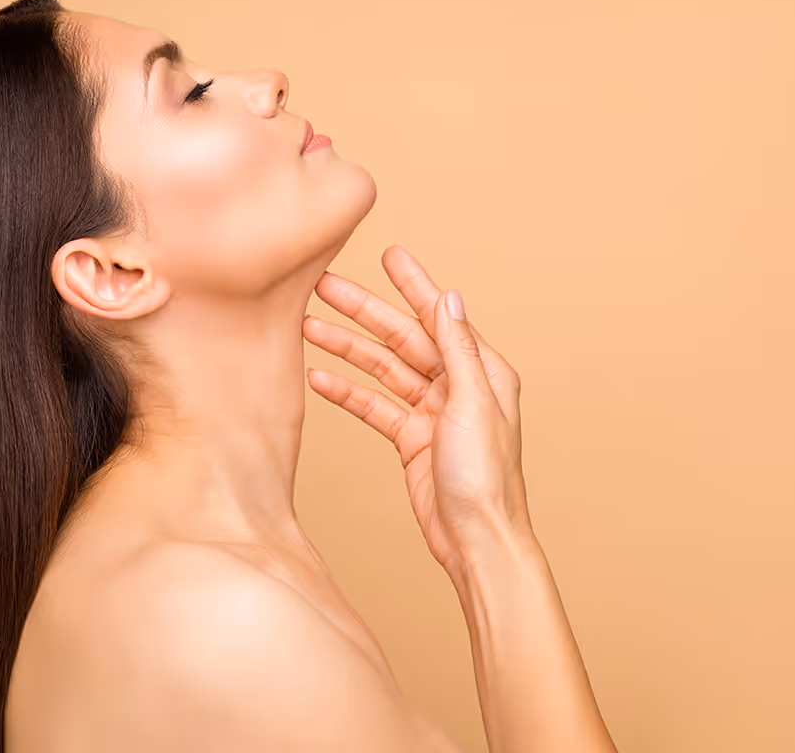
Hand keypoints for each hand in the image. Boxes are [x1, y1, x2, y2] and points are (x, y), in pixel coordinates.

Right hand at [304, 245, 531, 574]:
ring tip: (307, 326)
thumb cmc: (487, 478)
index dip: (412, 285)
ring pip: (382, 370)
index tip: (388, 254)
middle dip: (363, 311)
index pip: (438, 316)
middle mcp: (457, 386)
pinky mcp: (410, 440)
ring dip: (346, 349)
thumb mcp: (472, 404)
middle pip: (401, 338)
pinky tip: (318, 377)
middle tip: (324, 285)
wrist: (477, 540)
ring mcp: (431, 412)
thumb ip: (459, 350)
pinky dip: (347, 392)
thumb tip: (449, 298)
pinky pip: (373, 406)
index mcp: (481, 371)